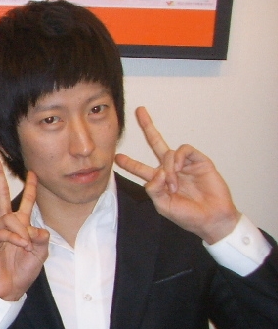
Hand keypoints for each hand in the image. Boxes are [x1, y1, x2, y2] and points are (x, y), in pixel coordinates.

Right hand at [0, 153, 48, 300]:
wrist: (11, 288)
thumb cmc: (23, 270)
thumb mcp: (41, 253)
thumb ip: (41, 238)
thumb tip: (36, 228)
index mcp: (19, 225)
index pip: (25, 201)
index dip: (31, 187)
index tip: (33, 172)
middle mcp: (5, 224)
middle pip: (1, 194)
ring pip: (9, 217)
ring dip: (21, 230)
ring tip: (26, 245)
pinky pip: (2, 231)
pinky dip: (14, 237)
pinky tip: (21, 245)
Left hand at [115, 107, 239, 243]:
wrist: (212, 218)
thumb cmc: (187, 215)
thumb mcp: (163, 206)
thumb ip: (155, 190)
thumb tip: (157, 172)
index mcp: (159, 181)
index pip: (140, 168)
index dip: (129, 163)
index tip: (117, 157)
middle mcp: (170, 169)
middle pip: (156, 143)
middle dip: (147, 126)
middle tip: (139, 111)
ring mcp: (185, 164)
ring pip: (168, 152)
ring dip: (168, 168)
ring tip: (173, 184)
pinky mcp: (199, 161)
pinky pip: (184, 150)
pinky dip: (178, 158)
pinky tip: (179, 170)